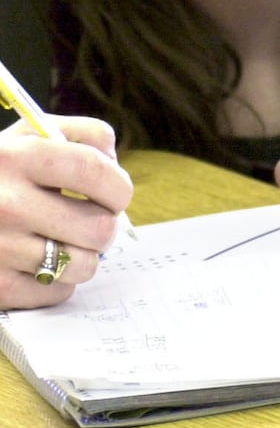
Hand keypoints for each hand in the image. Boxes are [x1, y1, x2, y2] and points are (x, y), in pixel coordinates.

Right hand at [0, 117, 132, 309]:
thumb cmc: (0, 172)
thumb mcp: (32, 135)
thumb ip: (84, 135)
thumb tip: (115, 165)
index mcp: (18, 158)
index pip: (95, 172)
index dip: (119, 186)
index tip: (117, 194)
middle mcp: (6, 204)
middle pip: (99, 227)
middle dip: (104, 225)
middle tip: (88, 220)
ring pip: (83, 265)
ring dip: (84, 255)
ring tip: (63, 240)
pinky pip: (56, 292)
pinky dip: (58, 281)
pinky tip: (40, 262)